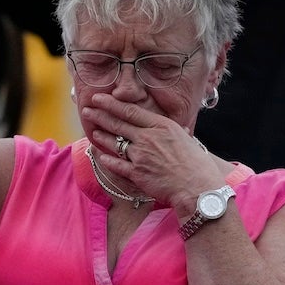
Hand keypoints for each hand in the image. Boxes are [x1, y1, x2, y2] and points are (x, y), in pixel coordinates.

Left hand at [80, 93, 222, 211]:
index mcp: (161, 126)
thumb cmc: (196, 164)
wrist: (197, 187)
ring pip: (114, 143)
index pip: (130, 111)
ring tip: (92, 130)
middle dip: (100, 115)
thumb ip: (178, 133)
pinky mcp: (137, 174)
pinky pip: (117, 164)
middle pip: (118, 124)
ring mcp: (140, 156)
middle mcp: (147, 138)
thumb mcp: (187, 140)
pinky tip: (101, 155)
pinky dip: (107, 160)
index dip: (111, 103)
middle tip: (87, 109)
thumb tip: (180, 129)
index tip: (99, 98)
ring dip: (101, 135)